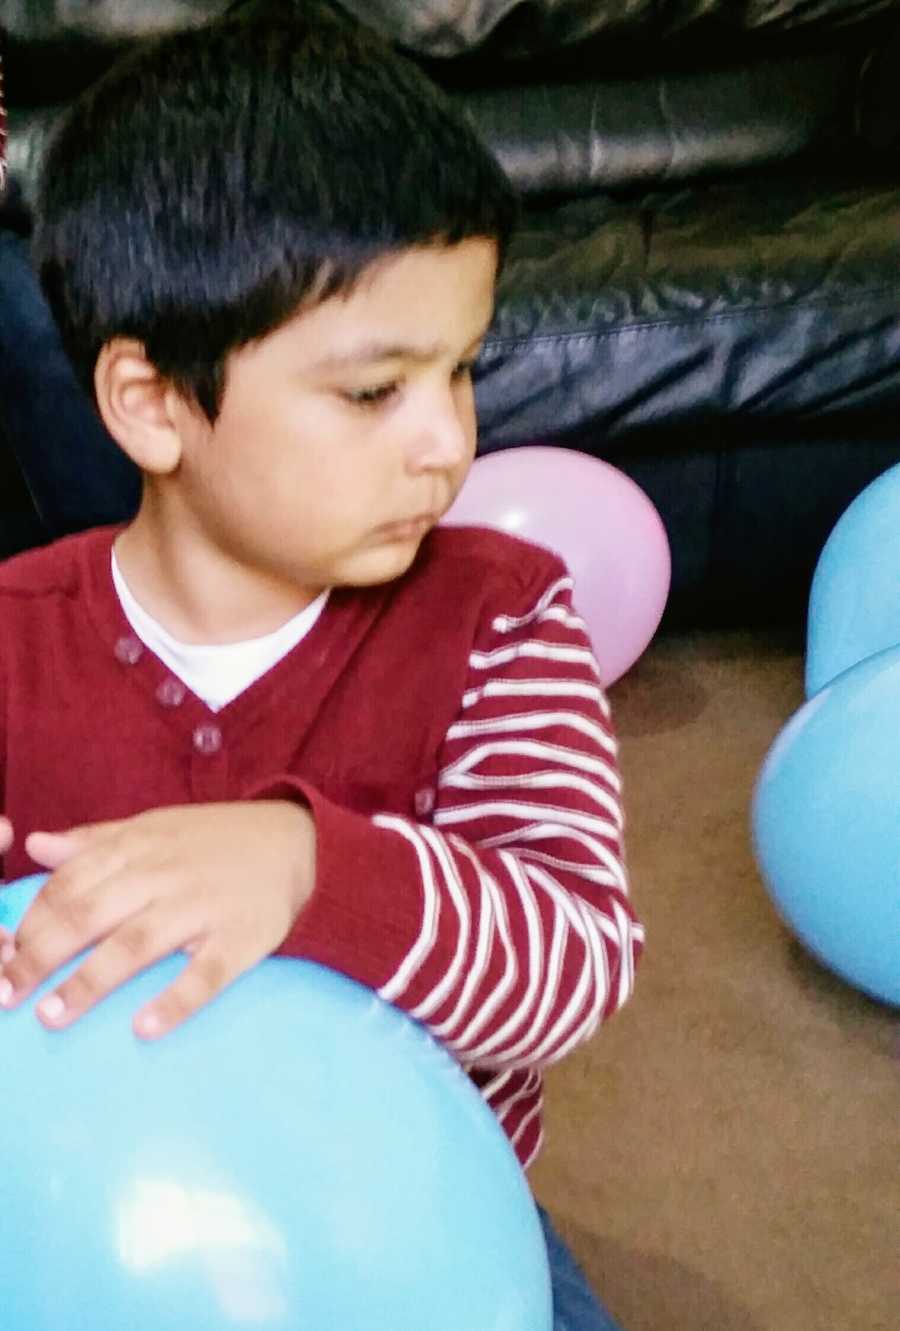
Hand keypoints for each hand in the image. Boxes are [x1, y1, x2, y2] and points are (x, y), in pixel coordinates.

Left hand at [0, 801, 314, 1037]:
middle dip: (41, 957)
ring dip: (91, 982)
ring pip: (138, 946)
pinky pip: (206, 974)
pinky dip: (175, 1001)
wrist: (299, 842)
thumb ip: (95, 841)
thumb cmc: (216, 841)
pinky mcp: (243, 939)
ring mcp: (204, 907)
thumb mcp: (155, 828)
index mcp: (139, 847)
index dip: (31, 922)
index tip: (3, 956)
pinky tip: (144, 1028)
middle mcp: (165, 875)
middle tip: (5, 995)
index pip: (70, 884)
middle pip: (91, 916)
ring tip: (52, 1016)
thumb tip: (36, 846)